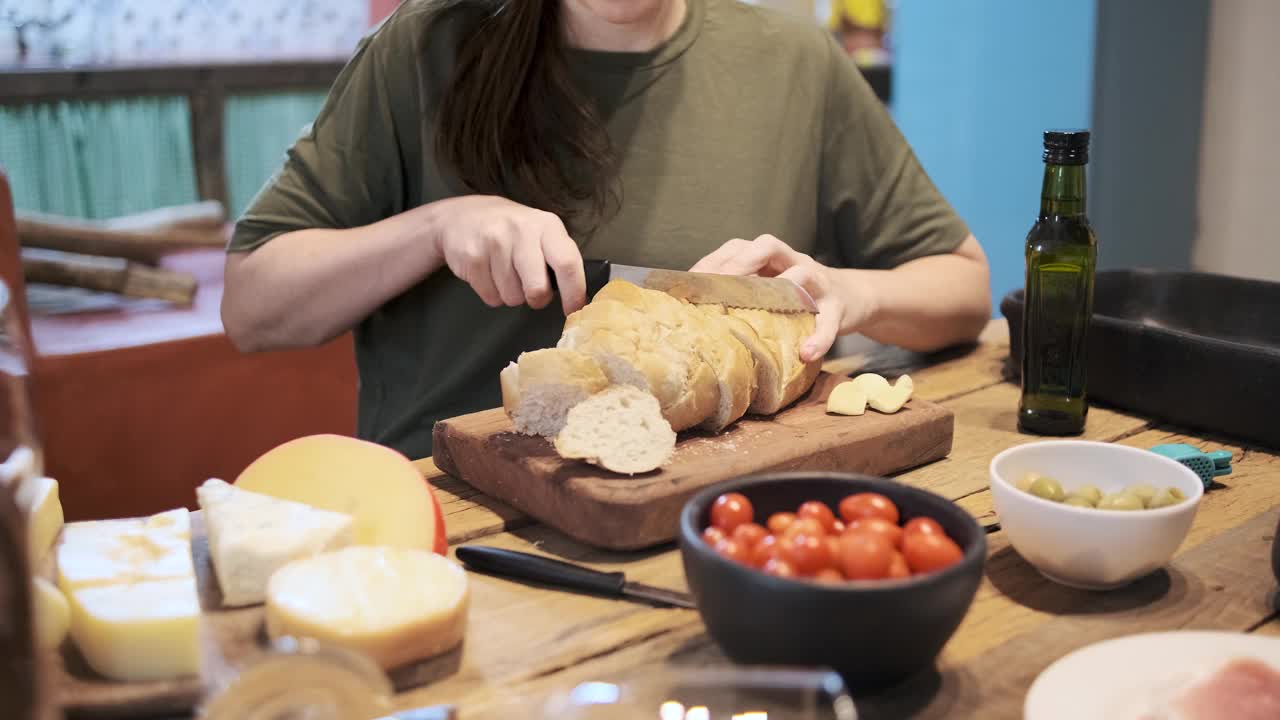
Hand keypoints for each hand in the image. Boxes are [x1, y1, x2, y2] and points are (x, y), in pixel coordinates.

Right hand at [427, 195, 585, 313]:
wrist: (461, 216)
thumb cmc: (509, 230)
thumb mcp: (538, 232)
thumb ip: (557, 258)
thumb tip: (577, 297)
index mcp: (546, 225)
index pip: (567, 263)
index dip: (574, 292)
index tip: (573, 310)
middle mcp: (521, 230)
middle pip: (538, 288)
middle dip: (537, 299)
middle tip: (532, 292)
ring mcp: (494, 242)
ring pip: (512, 297)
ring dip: (511, 295)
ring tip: (504, 273)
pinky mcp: (472, 257)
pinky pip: (490, 296)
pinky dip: (492, 293)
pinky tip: (488, 273)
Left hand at [690, 235, 869, 361]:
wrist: (851, 298)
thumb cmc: (797, 296)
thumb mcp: (770, 287)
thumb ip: (742, 291)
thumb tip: (695, 311)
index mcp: (770, 257)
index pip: (738, 247)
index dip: (713, 262)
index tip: (690, 282)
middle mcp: (794, 261)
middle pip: (768, 245)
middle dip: (741, 262)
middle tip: (719, 285)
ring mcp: (818, 281)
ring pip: (803, 273)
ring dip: (782, 288)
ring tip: (762, 307)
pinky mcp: (839, 307)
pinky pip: (829, 322)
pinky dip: (819, 337)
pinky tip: (806, 353)